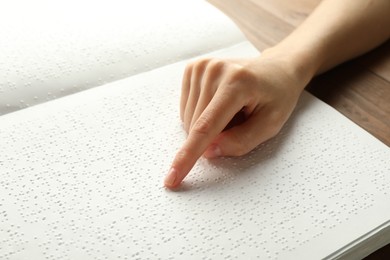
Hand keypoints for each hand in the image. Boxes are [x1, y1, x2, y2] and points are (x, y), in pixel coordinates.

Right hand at [164, 54, 308, 188]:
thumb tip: (208, 152)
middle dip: (213, 137)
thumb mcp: (271, 124)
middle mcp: (214, 70)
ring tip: (232, 109)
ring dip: (207, 126)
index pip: (206, 127)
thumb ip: (241, 141)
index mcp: (237, 83)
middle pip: (195, 127)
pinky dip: (200, 115)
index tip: (172, 178)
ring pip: (188, 120)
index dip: (187, 156)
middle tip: (240, 119)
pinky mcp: (193, 68)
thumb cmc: (277, 97)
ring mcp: (201, 67)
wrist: (275, 70)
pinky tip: (218, 104)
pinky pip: (185, 110)